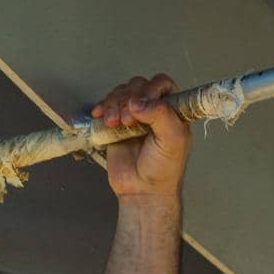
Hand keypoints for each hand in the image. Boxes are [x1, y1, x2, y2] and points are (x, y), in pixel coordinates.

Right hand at [92, 73, 190, 202]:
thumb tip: (139, 102)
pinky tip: (100, 116)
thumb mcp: (172, 140)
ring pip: (121, 92)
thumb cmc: (163, 169)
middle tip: (128, 121)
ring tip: (114, 123)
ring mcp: (134, 116)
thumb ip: (162, 115)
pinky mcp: (116, 124)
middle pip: (138, 85)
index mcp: (173, 110)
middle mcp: (154, 109)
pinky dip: (102, 107)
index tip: (143, 103)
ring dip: (114, 103)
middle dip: (129, 99)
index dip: (150, 89)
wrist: (142, 190)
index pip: (162, 83)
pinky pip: (107, 105)